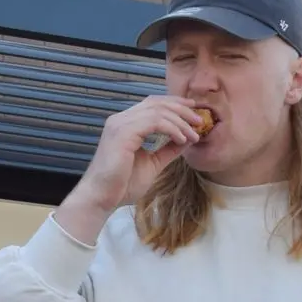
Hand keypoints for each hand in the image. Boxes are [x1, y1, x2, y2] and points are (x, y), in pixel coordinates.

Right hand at [56, 95, 204, 242]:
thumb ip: (168, 149)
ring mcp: (120, 124)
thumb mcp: (153, 163)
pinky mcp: (123, 133)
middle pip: (156, 102)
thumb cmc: (122, 184)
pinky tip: (181, 139)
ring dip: (180, 121)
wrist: (102, 198)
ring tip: (194, 134)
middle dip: (181, 109)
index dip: (174, 104)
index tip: (193, 111)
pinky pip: (154, 122)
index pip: (152, 104)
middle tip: (199, 121)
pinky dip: (172, 128)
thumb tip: (187, 138)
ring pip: (158, 111)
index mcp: (125, 124)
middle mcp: (121, 119)